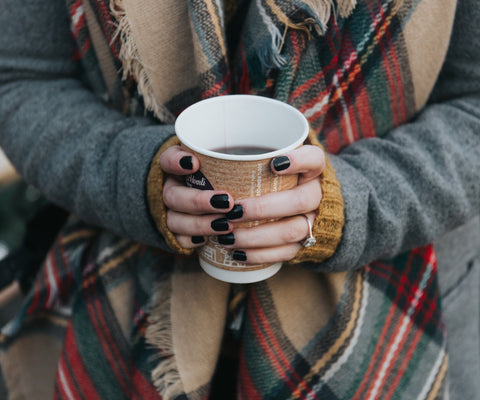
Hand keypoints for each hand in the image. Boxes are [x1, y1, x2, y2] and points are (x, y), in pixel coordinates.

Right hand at [160, 145, 234, 247]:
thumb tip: (274, 164)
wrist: (203, 193)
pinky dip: (191, 240)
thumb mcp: (225, 162)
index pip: (167, 159)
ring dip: (200, 224)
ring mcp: (171, 211)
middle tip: (227, 202)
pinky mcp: (177, 232)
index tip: (194, 163)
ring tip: (225, 225)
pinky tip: (206, 240)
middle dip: (199, 201)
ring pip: (174, 220)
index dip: (176, 162)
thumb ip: (238, 159)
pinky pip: (178, 239)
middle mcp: (170, 188)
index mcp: (177, 166)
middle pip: (173, 196)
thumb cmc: (220, 173)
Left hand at [219, 145, 324, 263]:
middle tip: (233, 211)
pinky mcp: (305, 243)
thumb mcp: (271, 163)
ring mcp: (314, 220)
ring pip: (292, 231)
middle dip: (263, 208)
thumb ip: (250, 158)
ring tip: (227, 237)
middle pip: (300, 201)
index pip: (314, 159)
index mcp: (312, 169)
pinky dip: (260, 255)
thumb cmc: (277, 179)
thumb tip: (196, 158)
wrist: (306, 206)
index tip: (274, 164)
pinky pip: (287, 253)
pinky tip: (237, 254)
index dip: (299, 161)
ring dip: (257, 236)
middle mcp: (317, 194)